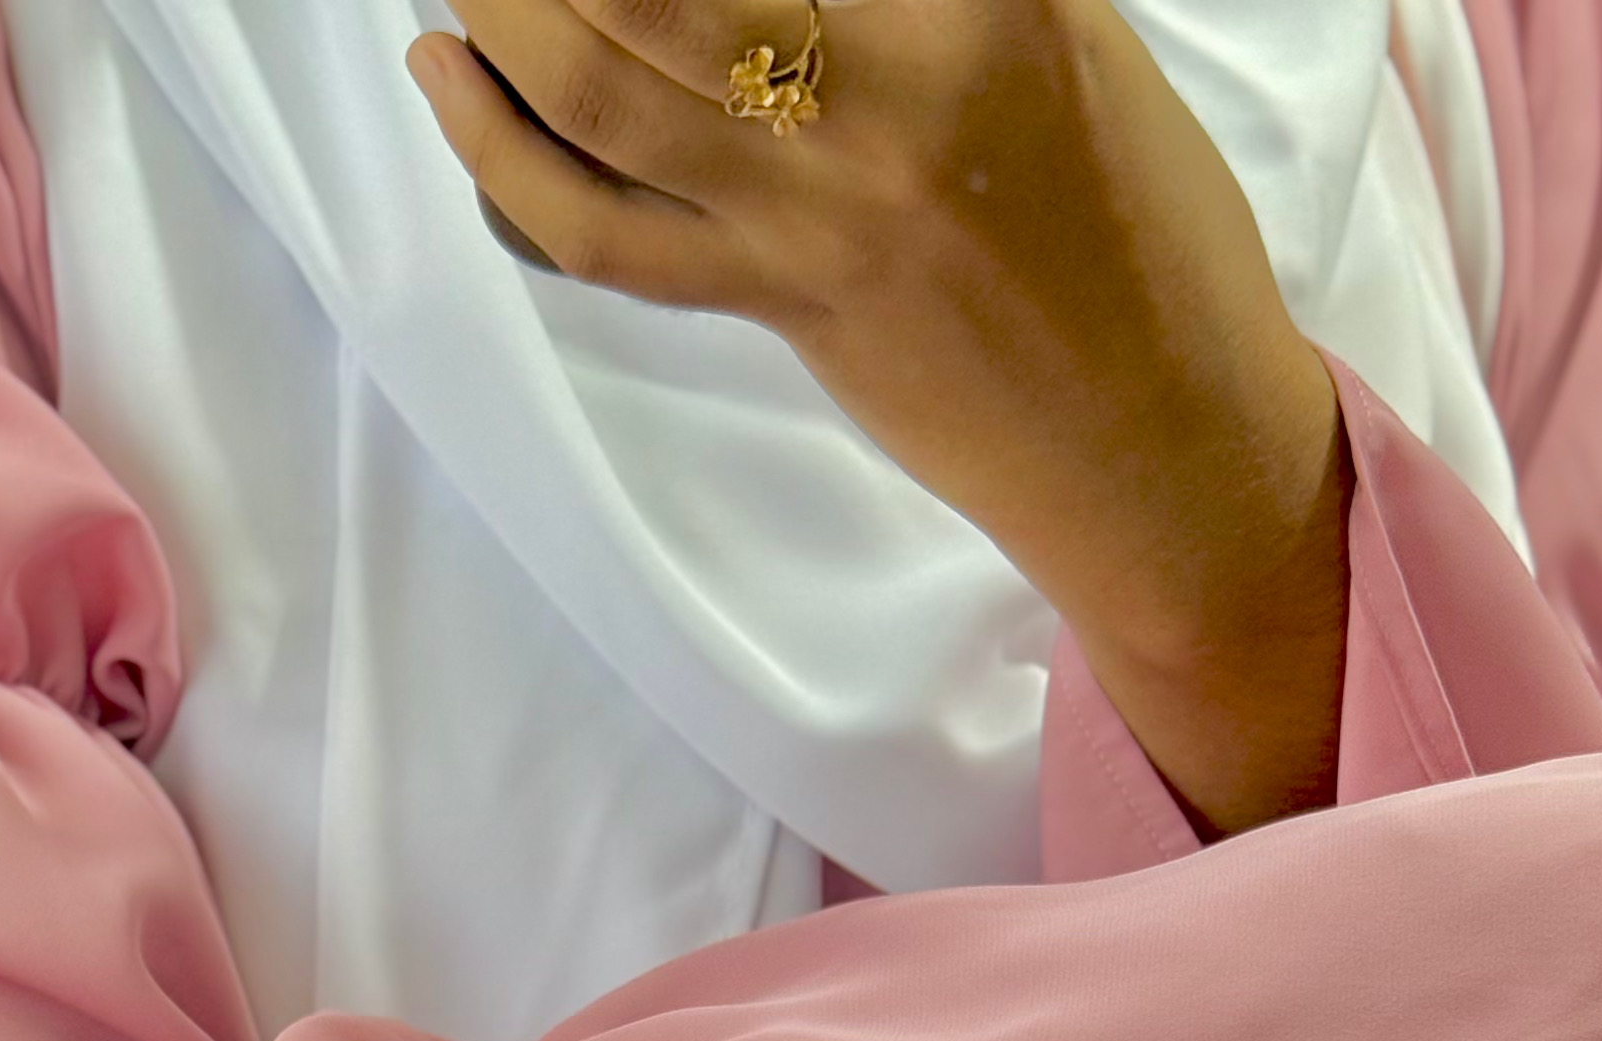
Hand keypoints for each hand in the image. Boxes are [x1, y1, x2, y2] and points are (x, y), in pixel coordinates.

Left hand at [405, 0, 1347, 835]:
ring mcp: (821, 209)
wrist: (1152, 436)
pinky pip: (604, 229)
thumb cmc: (1136, 225)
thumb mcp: (1067, 36)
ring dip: (507, 9)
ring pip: (606, 90)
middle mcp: (892, 93)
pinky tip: (449, 76)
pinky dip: (502, 154)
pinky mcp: (779, 300)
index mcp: (993, 0)